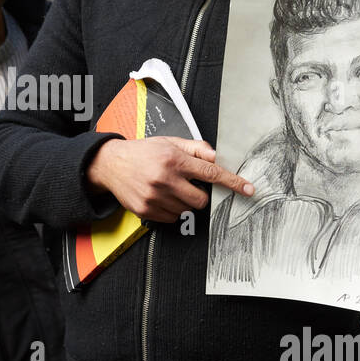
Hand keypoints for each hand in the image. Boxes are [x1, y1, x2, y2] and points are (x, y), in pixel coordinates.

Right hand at [86, 136, 254, 222]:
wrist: (111, 164)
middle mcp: (165, 179)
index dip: (233, 182)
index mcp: (174, 160)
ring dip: (183, 202)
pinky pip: (171, 218)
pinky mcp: (146, 210)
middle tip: (187, 184)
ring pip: (186, 210)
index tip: (248, 189)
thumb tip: (216, 157)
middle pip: (201, 200)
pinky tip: (160, 196)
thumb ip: (196, 149)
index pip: (211, 173)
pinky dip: (171, 210)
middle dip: (199, 195)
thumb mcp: (170, 142)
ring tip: (168, 188)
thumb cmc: (143, 152)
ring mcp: (154, 197)